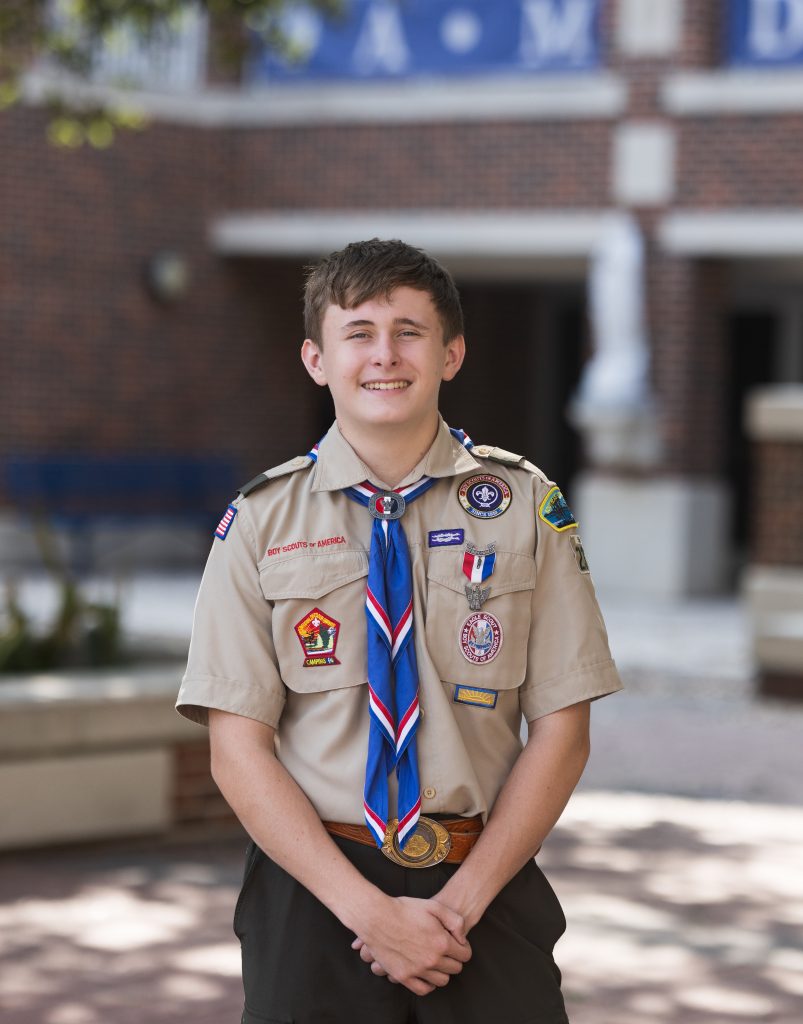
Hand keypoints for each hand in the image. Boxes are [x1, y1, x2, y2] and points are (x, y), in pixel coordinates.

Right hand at [351, 896, 471, 994]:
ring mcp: (417, 970)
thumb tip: (463, 938)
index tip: (457, 944)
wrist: (377, 917)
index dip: (463, 948)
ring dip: (443, 972)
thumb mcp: (434, 906)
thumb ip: (455, 921)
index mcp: (441, 942)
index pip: (465, 955)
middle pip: (455, 969)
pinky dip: (429, 984)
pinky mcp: (403, 976)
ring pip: (442, 981)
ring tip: (437, 961)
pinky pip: (423, 989)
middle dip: (454, 959)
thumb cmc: (404, 909)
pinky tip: (427, 974)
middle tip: (447, 950)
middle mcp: (432, 960)